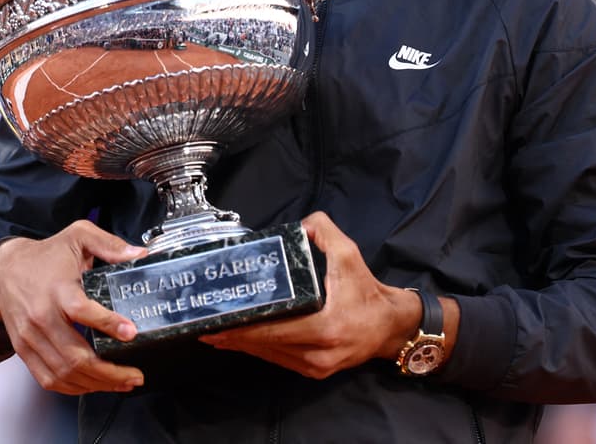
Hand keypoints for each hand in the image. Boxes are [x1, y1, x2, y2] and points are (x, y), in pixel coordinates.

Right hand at [0, 220, 147, 394]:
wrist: (2, 272)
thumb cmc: (46, 256)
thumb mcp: (78, 237)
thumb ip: (109, 244)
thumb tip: (140, 254)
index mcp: (57, 289)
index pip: (81, 311)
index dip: (108, 324)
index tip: (131, 332)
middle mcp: (41, 317)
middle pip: (75, 355)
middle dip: (109, 371)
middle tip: (135, 375)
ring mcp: (31, 338)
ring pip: (64, 372)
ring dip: (97, 383)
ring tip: (122, 383)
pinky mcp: (25, 351)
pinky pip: (49, 379)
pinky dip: (74, 387)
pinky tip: (95, 385)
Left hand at [198, 212, 421, 377]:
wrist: (391, 326)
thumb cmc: (368, 292)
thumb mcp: (349, 255)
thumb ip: (324, 232)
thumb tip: (300, 223)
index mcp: (326, 327)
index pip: (275, 330)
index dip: (244, 328)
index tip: (218, 322)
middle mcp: (319, 353)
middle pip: (265, 346)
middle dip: (233, 336)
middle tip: (204, 326)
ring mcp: (316, 367)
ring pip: (269, 356)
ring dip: (242, 345)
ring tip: (216, 332)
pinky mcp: (315, 371)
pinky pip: (280, 360)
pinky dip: (260, 349)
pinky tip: (242, 340)